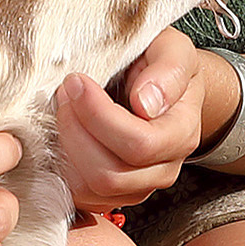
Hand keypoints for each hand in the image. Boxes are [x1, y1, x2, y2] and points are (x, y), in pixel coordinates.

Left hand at [61, 30, 234, 212]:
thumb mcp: (173, 49)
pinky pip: (81, 196)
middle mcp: (164, 169)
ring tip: (62, 109)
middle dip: (75, 131)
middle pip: (110, 174)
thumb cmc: (162, 66)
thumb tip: (147, 103)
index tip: (77, 81)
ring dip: (65, 148)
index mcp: (182, 133)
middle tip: (64, 93)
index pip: (139, 144)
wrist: (162, 87)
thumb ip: (168, 70)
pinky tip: (63, 134)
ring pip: (91, 189)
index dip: (98, 115)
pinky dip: (63, 166)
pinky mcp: (113, 195)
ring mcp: (138, 187)